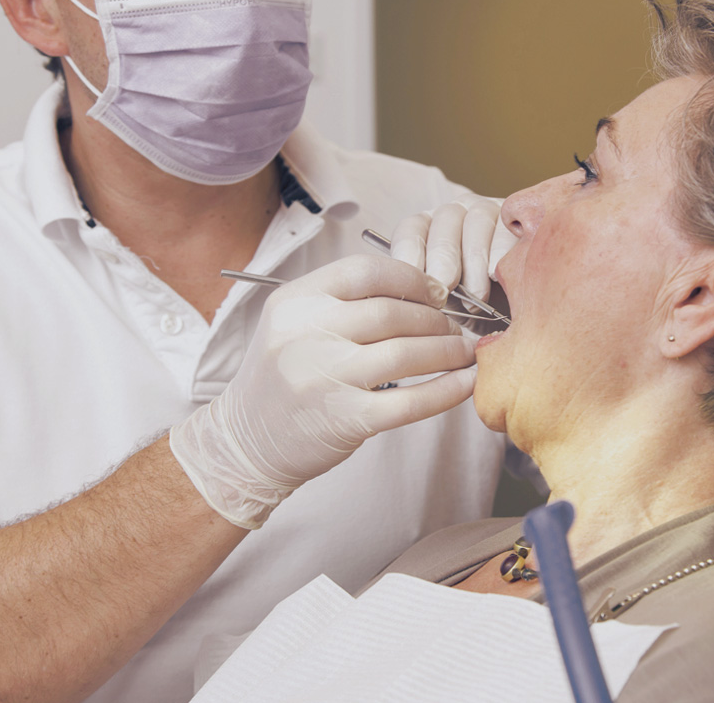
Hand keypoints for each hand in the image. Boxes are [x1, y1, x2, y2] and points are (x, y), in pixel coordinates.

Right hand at [170, 255, 477, 528]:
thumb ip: (344, 303)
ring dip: (448, 350)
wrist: (247, 442)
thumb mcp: (296, 324)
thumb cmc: (284, 378)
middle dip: (436, 319)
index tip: (435, 293)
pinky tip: (466, 383)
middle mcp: (306, 334)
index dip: (411, 279)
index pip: (366, 272)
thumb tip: (422, 291)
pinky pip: (411, 401)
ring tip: (464, 351)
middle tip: (454, 328)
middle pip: (393, 312)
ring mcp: (325, 377)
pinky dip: (447, 391)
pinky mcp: (345, 419)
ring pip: (407, 352)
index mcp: (295, 301)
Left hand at [390, 194, 516, 304]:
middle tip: (444, 290)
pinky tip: (498, 277)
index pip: (412, 229)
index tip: (414, 284)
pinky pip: (509, 228)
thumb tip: (408, 296)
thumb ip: (425, 294)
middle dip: (443, 258)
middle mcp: (458, 213)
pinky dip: (502, 253)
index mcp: (429, 229)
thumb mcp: (444, 305)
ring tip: (476, 297)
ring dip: (474, 260)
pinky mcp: (524, 218)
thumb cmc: (472, 312)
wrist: (516, 318)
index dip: (410, 253)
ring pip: (477, 220)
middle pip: (445, 219)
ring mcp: (491, 211)